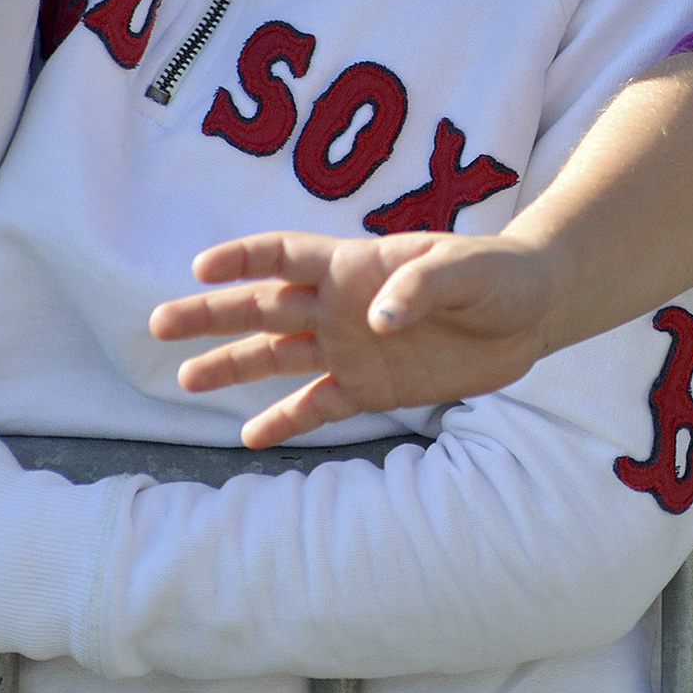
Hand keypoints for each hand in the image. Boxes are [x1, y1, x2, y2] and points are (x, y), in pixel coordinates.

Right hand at [150, 231, 559, 448]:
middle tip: (159, 323)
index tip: (202, 266)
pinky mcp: (371, 387)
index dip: (244, 258)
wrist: (533, 311)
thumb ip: (421, 285)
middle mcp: (341, 306)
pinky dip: (286, 420)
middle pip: (263, 307)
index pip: (286, 255)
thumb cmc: (499, 273)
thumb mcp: (468, 268)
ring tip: (185, 379)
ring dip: (233, 366)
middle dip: (212, 315)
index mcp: (356, 265)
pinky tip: (251, 437)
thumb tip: (377, 317)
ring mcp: (351, 348)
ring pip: (278, 357)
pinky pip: (318, 405)